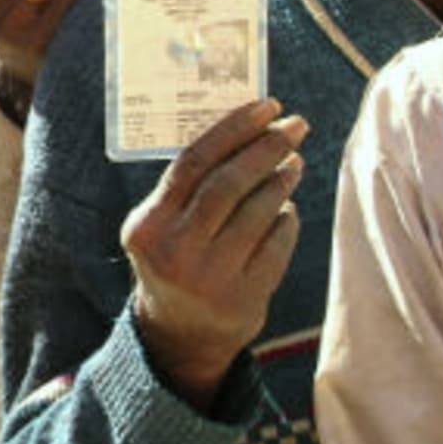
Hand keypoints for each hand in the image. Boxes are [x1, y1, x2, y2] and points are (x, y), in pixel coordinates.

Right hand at [122, 99, 305, 411]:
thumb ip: (191, 184)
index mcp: (148, 226)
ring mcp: (210, 279)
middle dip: (266, 148)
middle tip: (295, 127)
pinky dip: (286, 219)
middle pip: (229, 183)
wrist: (179, 336)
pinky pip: (276, 244)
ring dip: (281, 180)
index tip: (267, 106)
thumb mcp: (163, 225)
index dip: (234, 129)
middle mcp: (175, 253)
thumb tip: (247, 126)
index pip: (193, 162)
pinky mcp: (243, 299)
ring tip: (293, 163)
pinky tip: (287, 207)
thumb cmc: (176, 258)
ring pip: (257, 212)